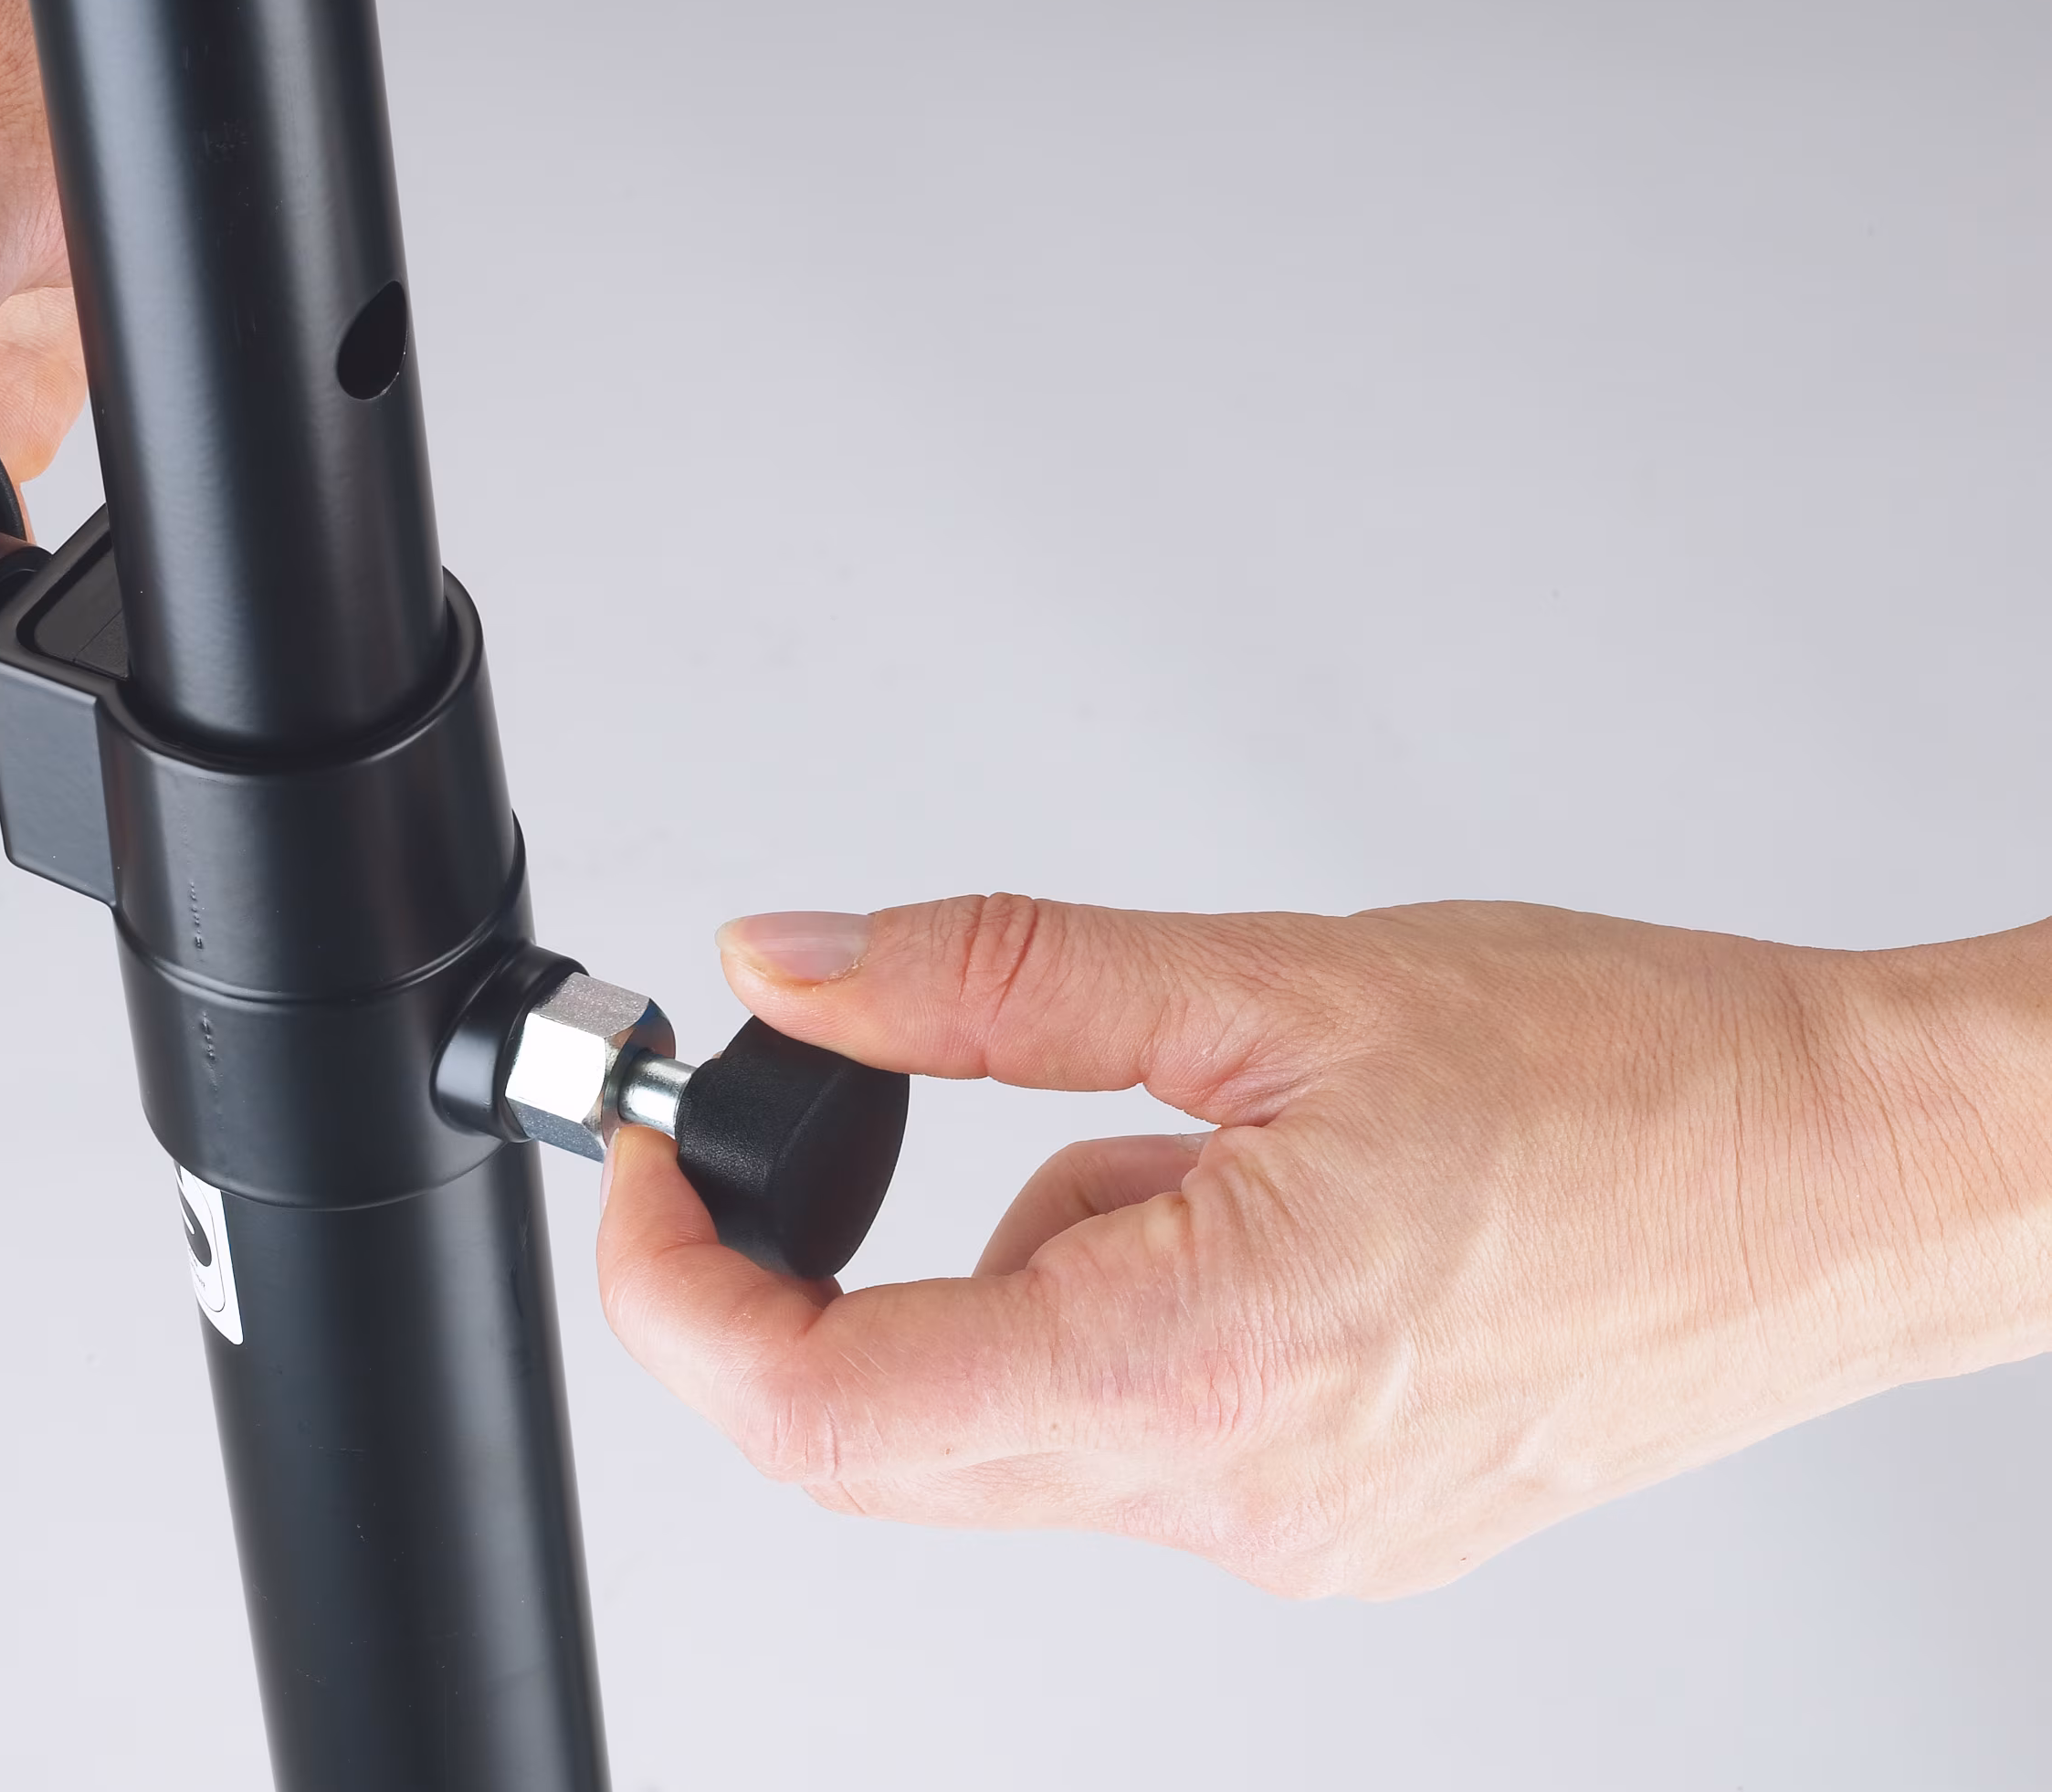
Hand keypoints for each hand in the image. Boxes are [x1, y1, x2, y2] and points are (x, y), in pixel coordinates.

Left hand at [599, 896, 2051, 1595]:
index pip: (821, 1409)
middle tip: (862, 1098)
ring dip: (1022, 1269)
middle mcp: (1230, 1496)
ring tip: (1209, 1138)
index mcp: (1199, 1362)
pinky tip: (1268, 1216)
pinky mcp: (1333, 1528)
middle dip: (823, 1270)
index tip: (651, 1174)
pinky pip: (1132, 1431)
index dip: (676, 1294)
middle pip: (887, 1437)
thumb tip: (797, 973)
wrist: (1856, 1180)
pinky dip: (1119, 1311)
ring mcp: (1285, 1535)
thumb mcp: (1279, 984)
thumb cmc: (1638, 1078)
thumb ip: (995, 984)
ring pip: (1014, 1420)